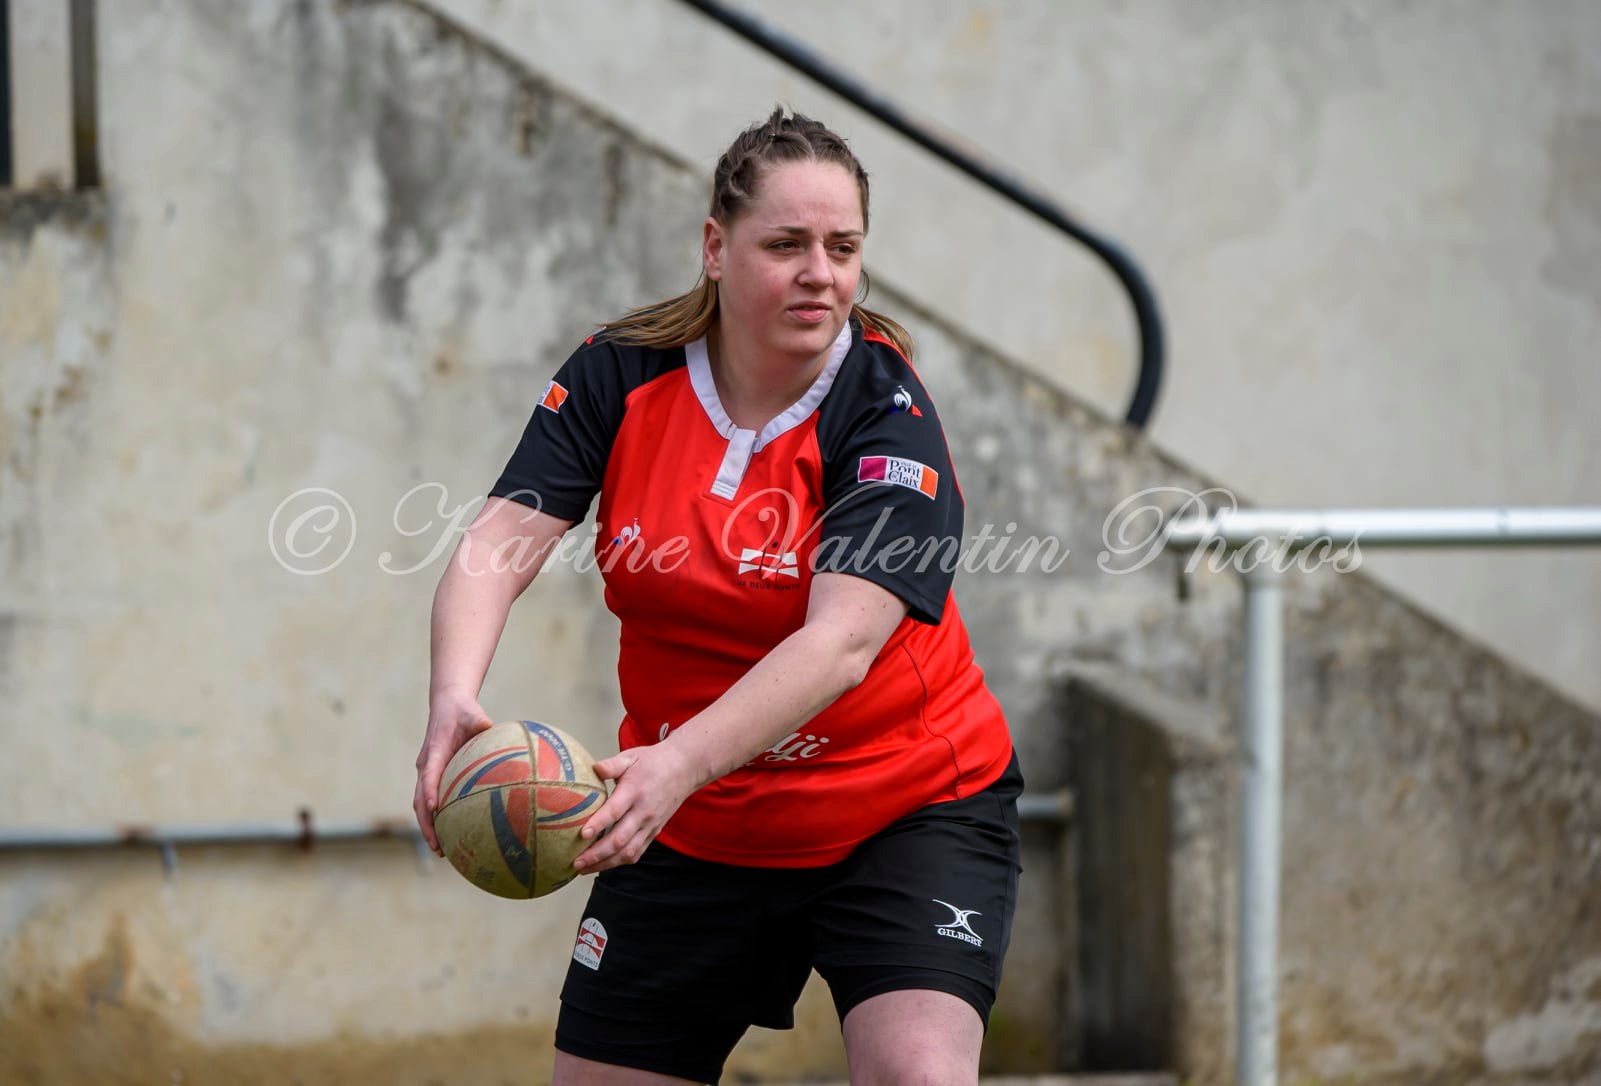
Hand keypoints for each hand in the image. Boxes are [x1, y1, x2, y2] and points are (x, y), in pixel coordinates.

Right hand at [413, 688, 494, 856]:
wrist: (447, 705)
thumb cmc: (462, 710)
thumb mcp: (471, 712)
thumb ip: (478, 720)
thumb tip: (489, 725)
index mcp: (433, 752)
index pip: (428, 775)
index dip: (430, 791)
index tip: (435, 808)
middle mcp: (425, 766)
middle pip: (420, 800)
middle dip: (426, 824)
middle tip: (438, 847)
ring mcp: (427, 773)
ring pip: (422, 805)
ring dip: (428, 827)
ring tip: (441, 851)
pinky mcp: (433, 776)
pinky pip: (432, 801)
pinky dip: (436, 819)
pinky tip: (452, 834)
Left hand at [573, 741, 696, 873]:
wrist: (684, 770)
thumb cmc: (653, 762)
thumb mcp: (631, 757)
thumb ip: (612, 765)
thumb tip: (593, 768)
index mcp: (635, 791)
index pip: (615, 811)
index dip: (599, 824)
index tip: (583, 834)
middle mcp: (644, 812)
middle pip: (620, 839)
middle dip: (597, 854)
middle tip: (577, 862)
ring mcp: (650, 825)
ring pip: (628, 851)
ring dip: (606, 863)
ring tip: (584, 869)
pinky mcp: (654, 832)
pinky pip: (637, 852)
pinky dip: (619, 861)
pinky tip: (603, 865)